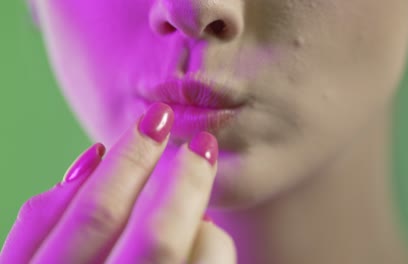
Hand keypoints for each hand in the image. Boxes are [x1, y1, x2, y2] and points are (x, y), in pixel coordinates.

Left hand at [0, 102, 235, 263]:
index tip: (212, 215)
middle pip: (152, 240)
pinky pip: (36, 218)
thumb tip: (201, 223)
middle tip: (201, 146)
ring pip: (94, 215)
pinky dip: (69, 183)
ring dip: (130, 164)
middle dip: (185, 184)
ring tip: (154, 125)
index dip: (214, 239)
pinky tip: (92, 157)